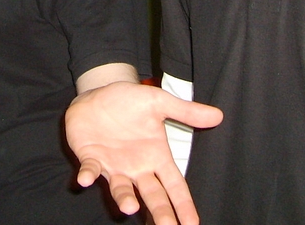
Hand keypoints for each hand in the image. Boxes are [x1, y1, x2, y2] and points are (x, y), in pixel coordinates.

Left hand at [65, 81, 222, 224]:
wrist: (99, 93)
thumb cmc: (129, 101)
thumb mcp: (159, 102)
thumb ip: (186, 112)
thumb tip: (218, 115)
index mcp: (156, 156)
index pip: (175, 186)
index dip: (183, 204)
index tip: (192, 224)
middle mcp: (136, 167)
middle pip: (152, 195)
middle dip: (160, 212)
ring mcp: (113, 166)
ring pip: (121, 188)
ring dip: (124, 198)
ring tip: (129, 207)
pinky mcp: (91, 158)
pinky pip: (90, 170)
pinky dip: (87, 176)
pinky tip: (85, 180)